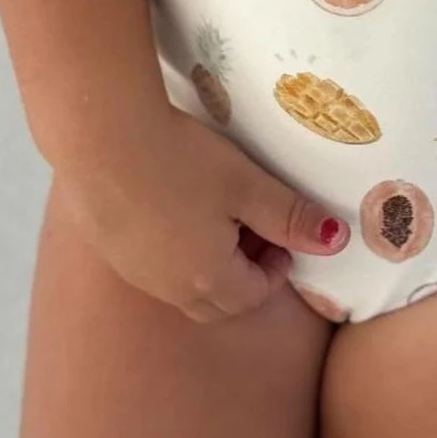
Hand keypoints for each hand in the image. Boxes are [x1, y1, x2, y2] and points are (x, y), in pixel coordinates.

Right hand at [60, 103, 351, 321]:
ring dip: (206, 261)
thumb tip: (337, 241)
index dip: (275, 267)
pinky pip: (149, 264)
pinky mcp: (107, 246)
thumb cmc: (181, 159)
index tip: (278, 231)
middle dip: (242, 273)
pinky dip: (170, 246)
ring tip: (213, 210)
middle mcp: (168, 288)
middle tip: (251, 226)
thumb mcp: (245, 183)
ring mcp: (133, 270)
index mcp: (208, 279)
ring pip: (181, 285)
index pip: (253, 295)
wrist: (100, 136)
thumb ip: (291, 215)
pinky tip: (168, 200)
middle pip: (217, 301)